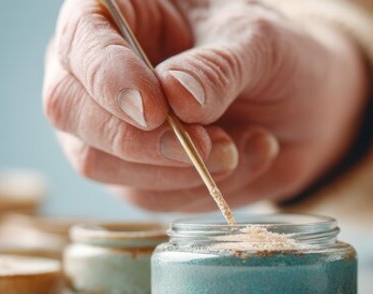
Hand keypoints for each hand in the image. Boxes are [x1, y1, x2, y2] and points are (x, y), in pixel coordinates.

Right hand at [43, 0, 367, 211]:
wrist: (303, 108)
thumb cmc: (273, 55)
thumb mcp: (261, 44)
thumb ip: (219, 67)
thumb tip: (177, 98)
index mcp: (115, 14)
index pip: (80, 41)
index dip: (107, 78)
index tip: (153, 111)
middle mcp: (95, 70)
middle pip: (68, 109)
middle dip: (137, 139)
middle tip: (205, 144)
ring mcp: (104, 126)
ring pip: (98, 162)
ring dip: (174, 168)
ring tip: (238, 146)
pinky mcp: (129, 175)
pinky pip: (144, 196)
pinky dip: (199, 187)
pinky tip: (245, 155)